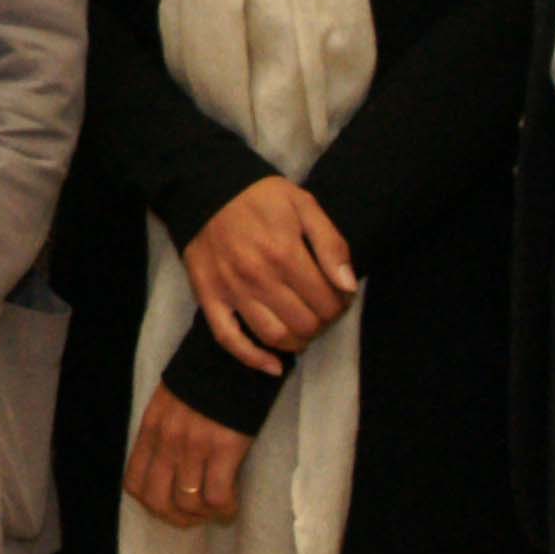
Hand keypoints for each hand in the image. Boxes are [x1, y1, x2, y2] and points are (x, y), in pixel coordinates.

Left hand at [125, 384, 250, 529]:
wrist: (231, 356)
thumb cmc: (204, 380)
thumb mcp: (169, 404)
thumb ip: (163, 433)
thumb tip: (169, 467)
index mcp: (151, 429)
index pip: (135, 482)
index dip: (152, 504)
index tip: (171, 505)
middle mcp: (167, 441)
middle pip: (158, 501)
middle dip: (178, 518)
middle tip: (197, 516)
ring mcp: (193, 446)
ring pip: (188, 503)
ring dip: (204, 515)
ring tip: (217, 509)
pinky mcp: (223, 448)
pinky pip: (217, 496)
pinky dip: (225, 508)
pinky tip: (231, 504)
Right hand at [182, 177, 356, 376]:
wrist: (205, 187)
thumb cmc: (260, 197)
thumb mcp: (304, 205)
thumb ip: (331, 244)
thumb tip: (348, 286)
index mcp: (285, 253)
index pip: (327, 301)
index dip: (341, 305)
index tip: (340, 297)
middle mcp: (258, 277)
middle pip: (305, 324)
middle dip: (322, 323)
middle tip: (322, 312)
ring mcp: (231, 290)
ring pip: (273, 336)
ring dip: (297, 342)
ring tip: (303, 330)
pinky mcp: (209, 298)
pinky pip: (229, 339)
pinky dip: (253, 359)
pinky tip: (274, 366)